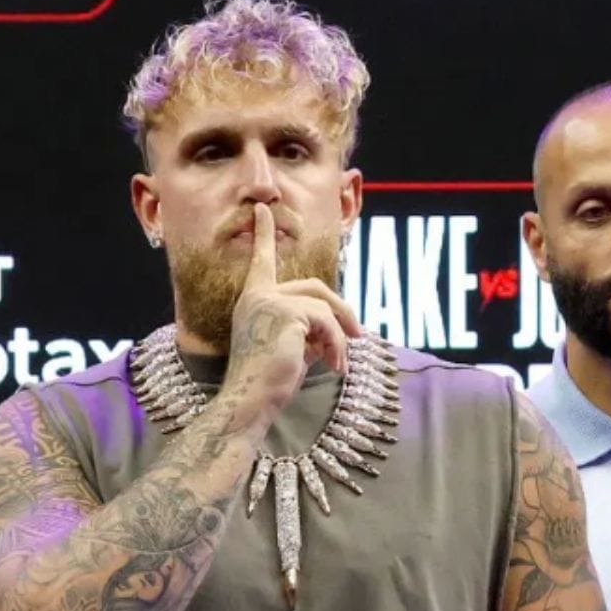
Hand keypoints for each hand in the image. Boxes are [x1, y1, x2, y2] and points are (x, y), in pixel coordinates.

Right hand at [222, 203, 363, 423]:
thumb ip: (305, 327)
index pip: (262, 261)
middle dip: (341, 311)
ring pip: (324, 308)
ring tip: (338, 364)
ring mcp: (270, 302)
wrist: (251, 401)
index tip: (262, 210)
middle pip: (314, 287)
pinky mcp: (286, 314)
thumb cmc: (270, 380)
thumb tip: (337, 326)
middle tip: (359, 336)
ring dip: (339, 338)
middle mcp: (257, 296)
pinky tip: (332, 366)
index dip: (264, 234)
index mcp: (253, 300)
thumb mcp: (290, 346)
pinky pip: (327, 323)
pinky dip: (336, 345)